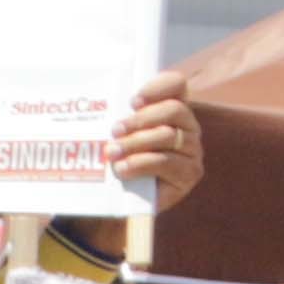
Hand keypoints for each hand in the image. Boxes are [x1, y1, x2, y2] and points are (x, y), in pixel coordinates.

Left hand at [106, 65, 202, 210]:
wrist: (123, 199)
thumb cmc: (118, 158)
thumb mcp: (115, 134)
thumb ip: (116, 116)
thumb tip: (92, 101)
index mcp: (171, 108)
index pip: (176, 84)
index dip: (158, 87)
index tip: (133, 101)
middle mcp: (187, 126)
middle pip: (174, 109)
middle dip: (141, 118)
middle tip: (115, 130)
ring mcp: (192, 150)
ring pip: (168, 136)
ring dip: (135, 143)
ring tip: (111, 152)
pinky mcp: (189, 173)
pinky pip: (166, 162)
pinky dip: (140, 164)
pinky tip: (122, 169)